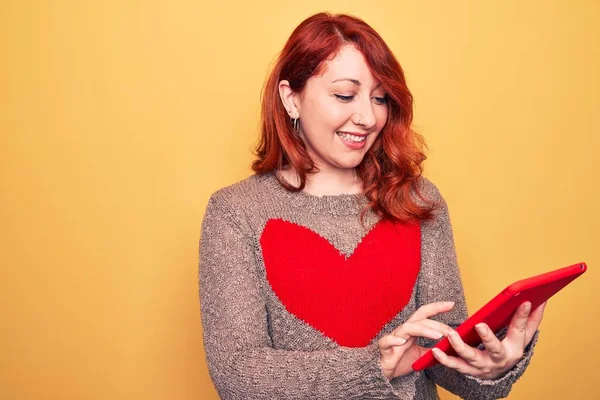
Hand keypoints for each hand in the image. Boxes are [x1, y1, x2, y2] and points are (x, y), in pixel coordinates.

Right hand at [378, 301, 454, 379]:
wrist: (384, 373)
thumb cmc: (401, 361)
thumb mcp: (421, 355)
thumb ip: (432, 350)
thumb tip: (448, 348)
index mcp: (412, 330)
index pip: (424, 314)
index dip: (437, 308)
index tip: (451, 304)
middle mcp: (403, 331)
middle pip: (420, 320)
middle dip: (436, 323)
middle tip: (451, 331)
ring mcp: (394, 338)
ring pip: (407, 328)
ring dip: (423, 330)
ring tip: (437, 336)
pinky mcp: (384, 348)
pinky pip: (387, 341)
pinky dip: (394, 339)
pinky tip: (402, 341)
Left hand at [431, 300, 546, 379]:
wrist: (498, 374)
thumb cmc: (509, 349)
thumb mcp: (522, 337)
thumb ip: (531, 320)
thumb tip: (542, 299)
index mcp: (515, 348)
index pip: (519, 331)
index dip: (522, 316)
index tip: (525, 301)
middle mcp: (499, 359)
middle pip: (494, 349)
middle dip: (488, 337)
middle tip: (479, 325)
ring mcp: (483, 366)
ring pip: (471, 358)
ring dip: (459, 347)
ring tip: (451, 334)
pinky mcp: (468, 370)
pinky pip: (455, 365)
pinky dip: (445, 359)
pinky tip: (436, 350)